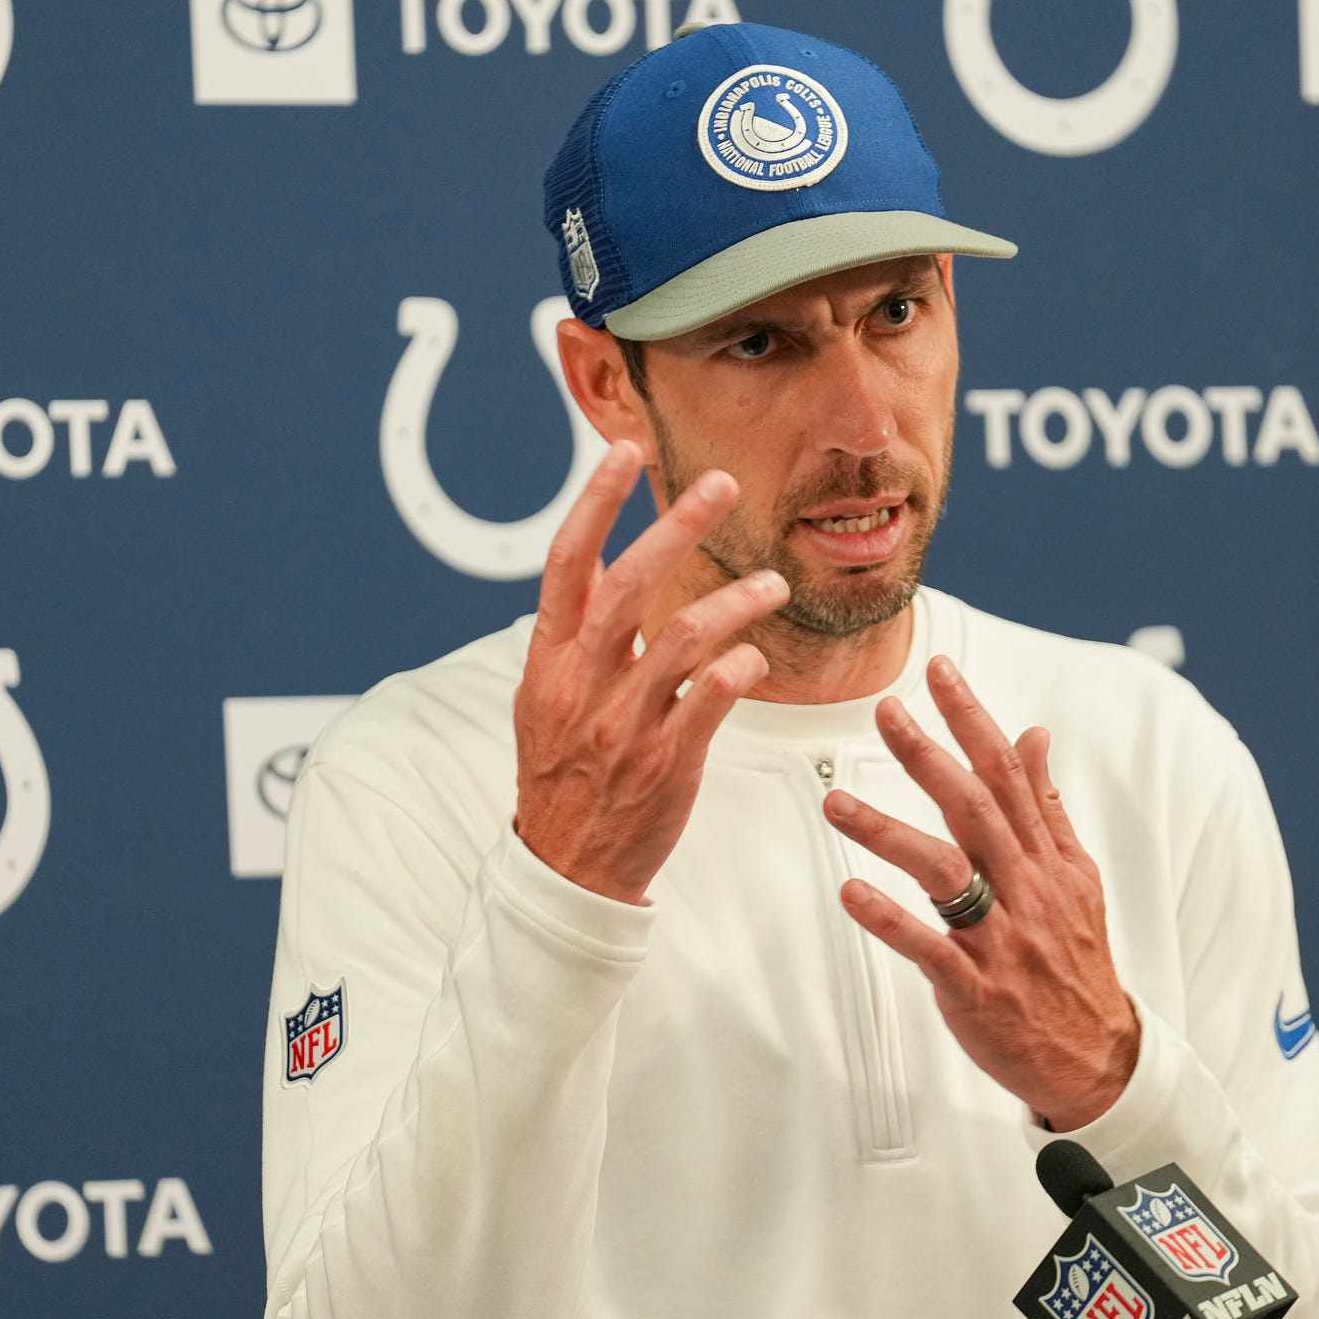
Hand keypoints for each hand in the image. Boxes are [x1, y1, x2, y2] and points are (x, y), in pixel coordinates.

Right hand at [514, 440, 789, 903]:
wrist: (567, 868)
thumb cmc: (563, 776)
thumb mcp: (545, 700)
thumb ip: (573, 636)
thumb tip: (599, 562)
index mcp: (548, 661)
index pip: (567, 562)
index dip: (595, 501)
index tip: (624, 450)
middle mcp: (581, 683)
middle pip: (631, 583)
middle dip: (679, 525)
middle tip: (722, 485)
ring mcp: (623, 723)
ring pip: (684, 635)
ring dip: (736, 600)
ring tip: (773, 585)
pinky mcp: (665, 760)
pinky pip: (711, 696)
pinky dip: (741, 668)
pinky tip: (757, 660)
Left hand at [821, 656, 1139, 1129]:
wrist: (1099, 1059)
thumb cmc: (1074, 960)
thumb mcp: (1075, 876)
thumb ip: (1046, 805)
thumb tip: (1034, 733)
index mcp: (1047, 858)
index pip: (1008, 773)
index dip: (972, 719)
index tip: (937, 670)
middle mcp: (1026, 889)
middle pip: (976, 809)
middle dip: (928, 756)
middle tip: (884, 711)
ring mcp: (1001, 940)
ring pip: (946, 873)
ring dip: (889, 832)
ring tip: (836, 801)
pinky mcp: (976, 989)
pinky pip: (930, 949)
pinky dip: (890, 920)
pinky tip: (850, 893)